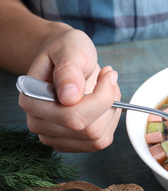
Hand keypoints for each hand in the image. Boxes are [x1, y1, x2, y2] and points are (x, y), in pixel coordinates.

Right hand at [18, 29, 121, 151]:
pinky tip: (104, 102)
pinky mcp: (71, 141)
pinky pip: (101, 141)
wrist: (63, 57)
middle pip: (89, 131)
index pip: (73, 117)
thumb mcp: (69, 49)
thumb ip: (68, 70)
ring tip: (106, 89)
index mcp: (33, 101)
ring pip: (98, 139)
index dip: (101, 98)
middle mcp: (40, 124)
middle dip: (109, 104)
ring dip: (111, 113)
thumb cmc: (65, 50)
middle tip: (109, 79)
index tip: (108, 74)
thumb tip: (69, 97)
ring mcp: (55, 136)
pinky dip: (110, 121)